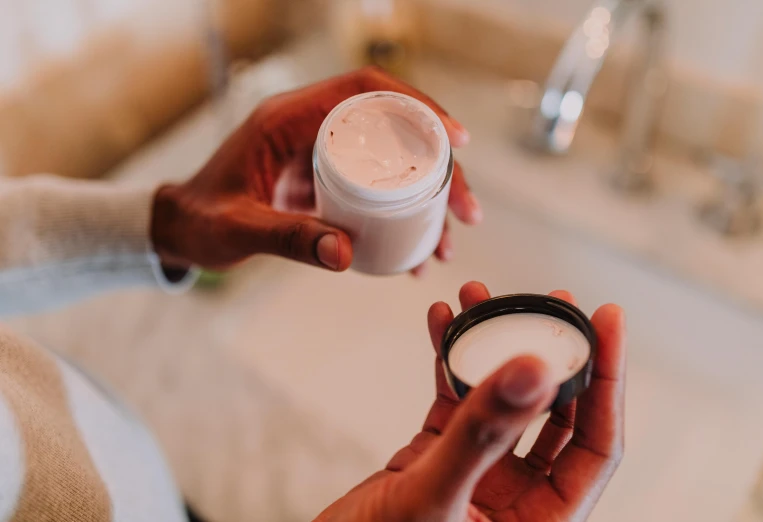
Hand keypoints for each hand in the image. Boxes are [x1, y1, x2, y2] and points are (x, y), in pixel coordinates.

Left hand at [150, 67, 478, 273]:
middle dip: (439, 167)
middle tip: (467, 210)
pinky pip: (373, 187)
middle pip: (392, 129)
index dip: (417, 106)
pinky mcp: (323, 179)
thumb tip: (346, 254)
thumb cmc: (199, 221)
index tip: (456, 140)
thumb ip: (287, 237)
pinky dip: (399, 215)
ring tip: (448, 239)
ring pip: (389, 160)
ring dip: (426, 196)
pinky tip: (415, 250)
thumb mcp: (237, 229)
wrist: (180, 229)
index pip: (365, 91)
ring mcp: (320, 153)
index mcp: (288, 119)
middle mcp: (310, 127)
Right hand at [315, 281, 625, 521]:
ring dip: (493, 349)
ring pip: (502, 402)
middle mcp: (518, 499)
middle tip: (552, 303)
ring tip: (483, 299)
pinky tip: (442, 323)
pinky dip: (449, 362)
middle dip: (551, 353)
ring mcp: (479, 476)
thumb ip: (482, 435)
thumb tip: (534, 372)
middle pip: (554, 414)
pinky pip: (455, 403)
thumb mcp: (434, 498)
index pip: (596, 444)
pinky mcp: (439, 460)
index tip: (606, 321)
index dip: (607, 380)